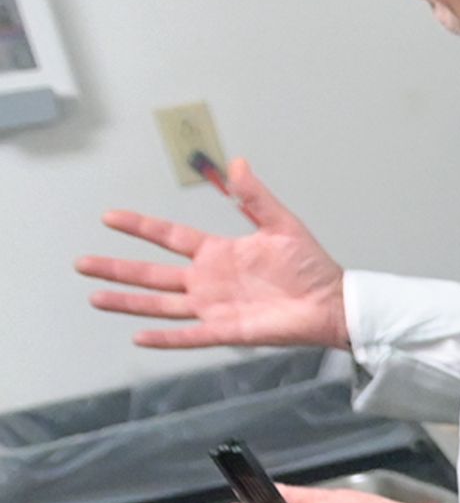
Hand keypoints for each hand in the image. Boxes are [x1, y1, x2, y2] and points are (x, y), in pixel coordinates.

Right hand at [78, 163, 349, 350]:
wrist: (334, 303)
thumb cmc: (312, 267)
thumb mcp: (282, 225)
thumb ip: (255, 198)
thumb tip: (236, 163)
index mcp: (218, 253)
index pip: (168, 236)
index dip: (139, 227)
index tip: (109, 217)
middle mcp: (208, 280)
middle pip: (152, 273)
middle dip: (117, 268)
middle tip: (82, 263)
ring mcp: (214, 306)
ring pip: (161, 304)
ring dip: (128, 301)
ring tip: (96, 296)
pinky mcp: (228, 330)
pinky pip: (190, 336)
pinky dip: (166, 338)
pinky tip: (138, 336)